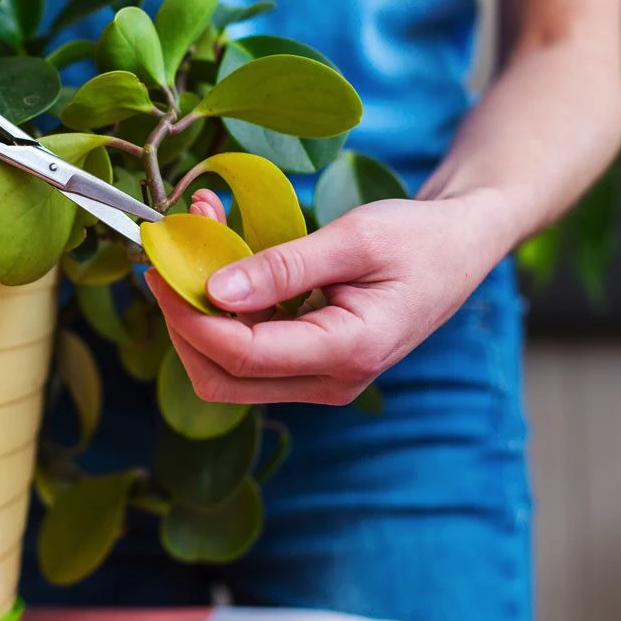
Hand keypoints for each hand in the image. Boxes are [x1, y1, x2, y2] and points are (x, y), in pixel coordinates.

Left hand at [146, 188, 513, 404]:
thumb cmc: (418, 238)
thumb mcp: (354, 238)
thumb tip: (214, 290)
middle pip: (222, 379)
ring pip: (229, 372)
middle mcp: (330, 382)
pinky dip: (225, 311)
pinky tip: (220, 259)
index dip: (188, 312)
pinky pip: (251, 352)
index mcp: (347, 352)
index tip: (160, 264)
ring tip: (195, 241)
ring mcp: (321, 379)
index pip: (241, 352)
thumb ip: (283, 266)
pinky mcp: (311, 364)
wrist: (460, 248)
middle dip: (182, 323)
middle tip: (165, 262)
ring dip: (198, 314)